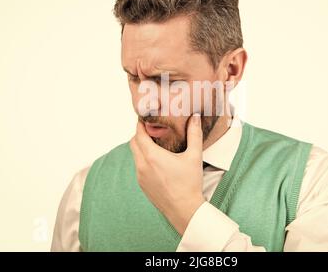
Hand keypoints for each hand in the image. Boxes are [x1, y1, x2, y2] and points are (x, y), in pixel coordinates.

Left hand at [129, 113, 205, 234]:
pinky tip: (157, 161)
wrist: (184, 211)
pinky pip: (138, 167)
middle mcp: (142, 166)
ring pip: (135, 156)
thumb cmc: (189, 184)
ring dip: (141, 147)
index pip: (138, 134)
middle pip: (133, 143)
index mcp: (152, 156)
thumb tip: (194, 117)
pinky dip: (144, 160)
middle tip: (152, 129)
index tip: (147, 117)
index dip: (141, 124)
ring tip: (155, 143)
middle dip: (140, 134)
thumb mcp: (194, 157)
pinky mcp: (142, 185)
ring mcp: (140, 177)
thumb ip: (194, 134)